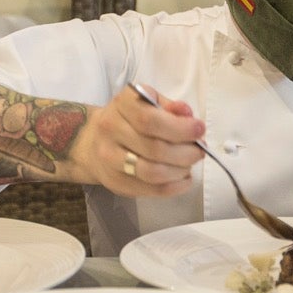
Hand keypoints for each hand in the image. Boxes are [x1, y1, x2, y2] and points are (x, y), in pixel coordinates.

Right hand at [74, 85, 205, 197]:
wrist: (93, 141)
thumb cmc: (129, 118)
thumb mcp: (149, 102)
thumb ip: (170, 107)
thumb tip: (188, 115)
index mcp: (122, 104)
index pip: (150, 120)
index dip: (180, 128)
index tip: (200, 130)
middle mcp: (110, 130)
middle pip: (154, 149)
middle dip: (185, 153)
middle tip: (199, 151)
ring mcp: (109, 159)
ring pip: (151, 173)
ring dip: (179, 171)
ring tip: (189, 165)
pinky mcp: (115, 182)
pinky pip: (149, 190)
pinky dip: (174, 187)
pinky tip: (184, 179)